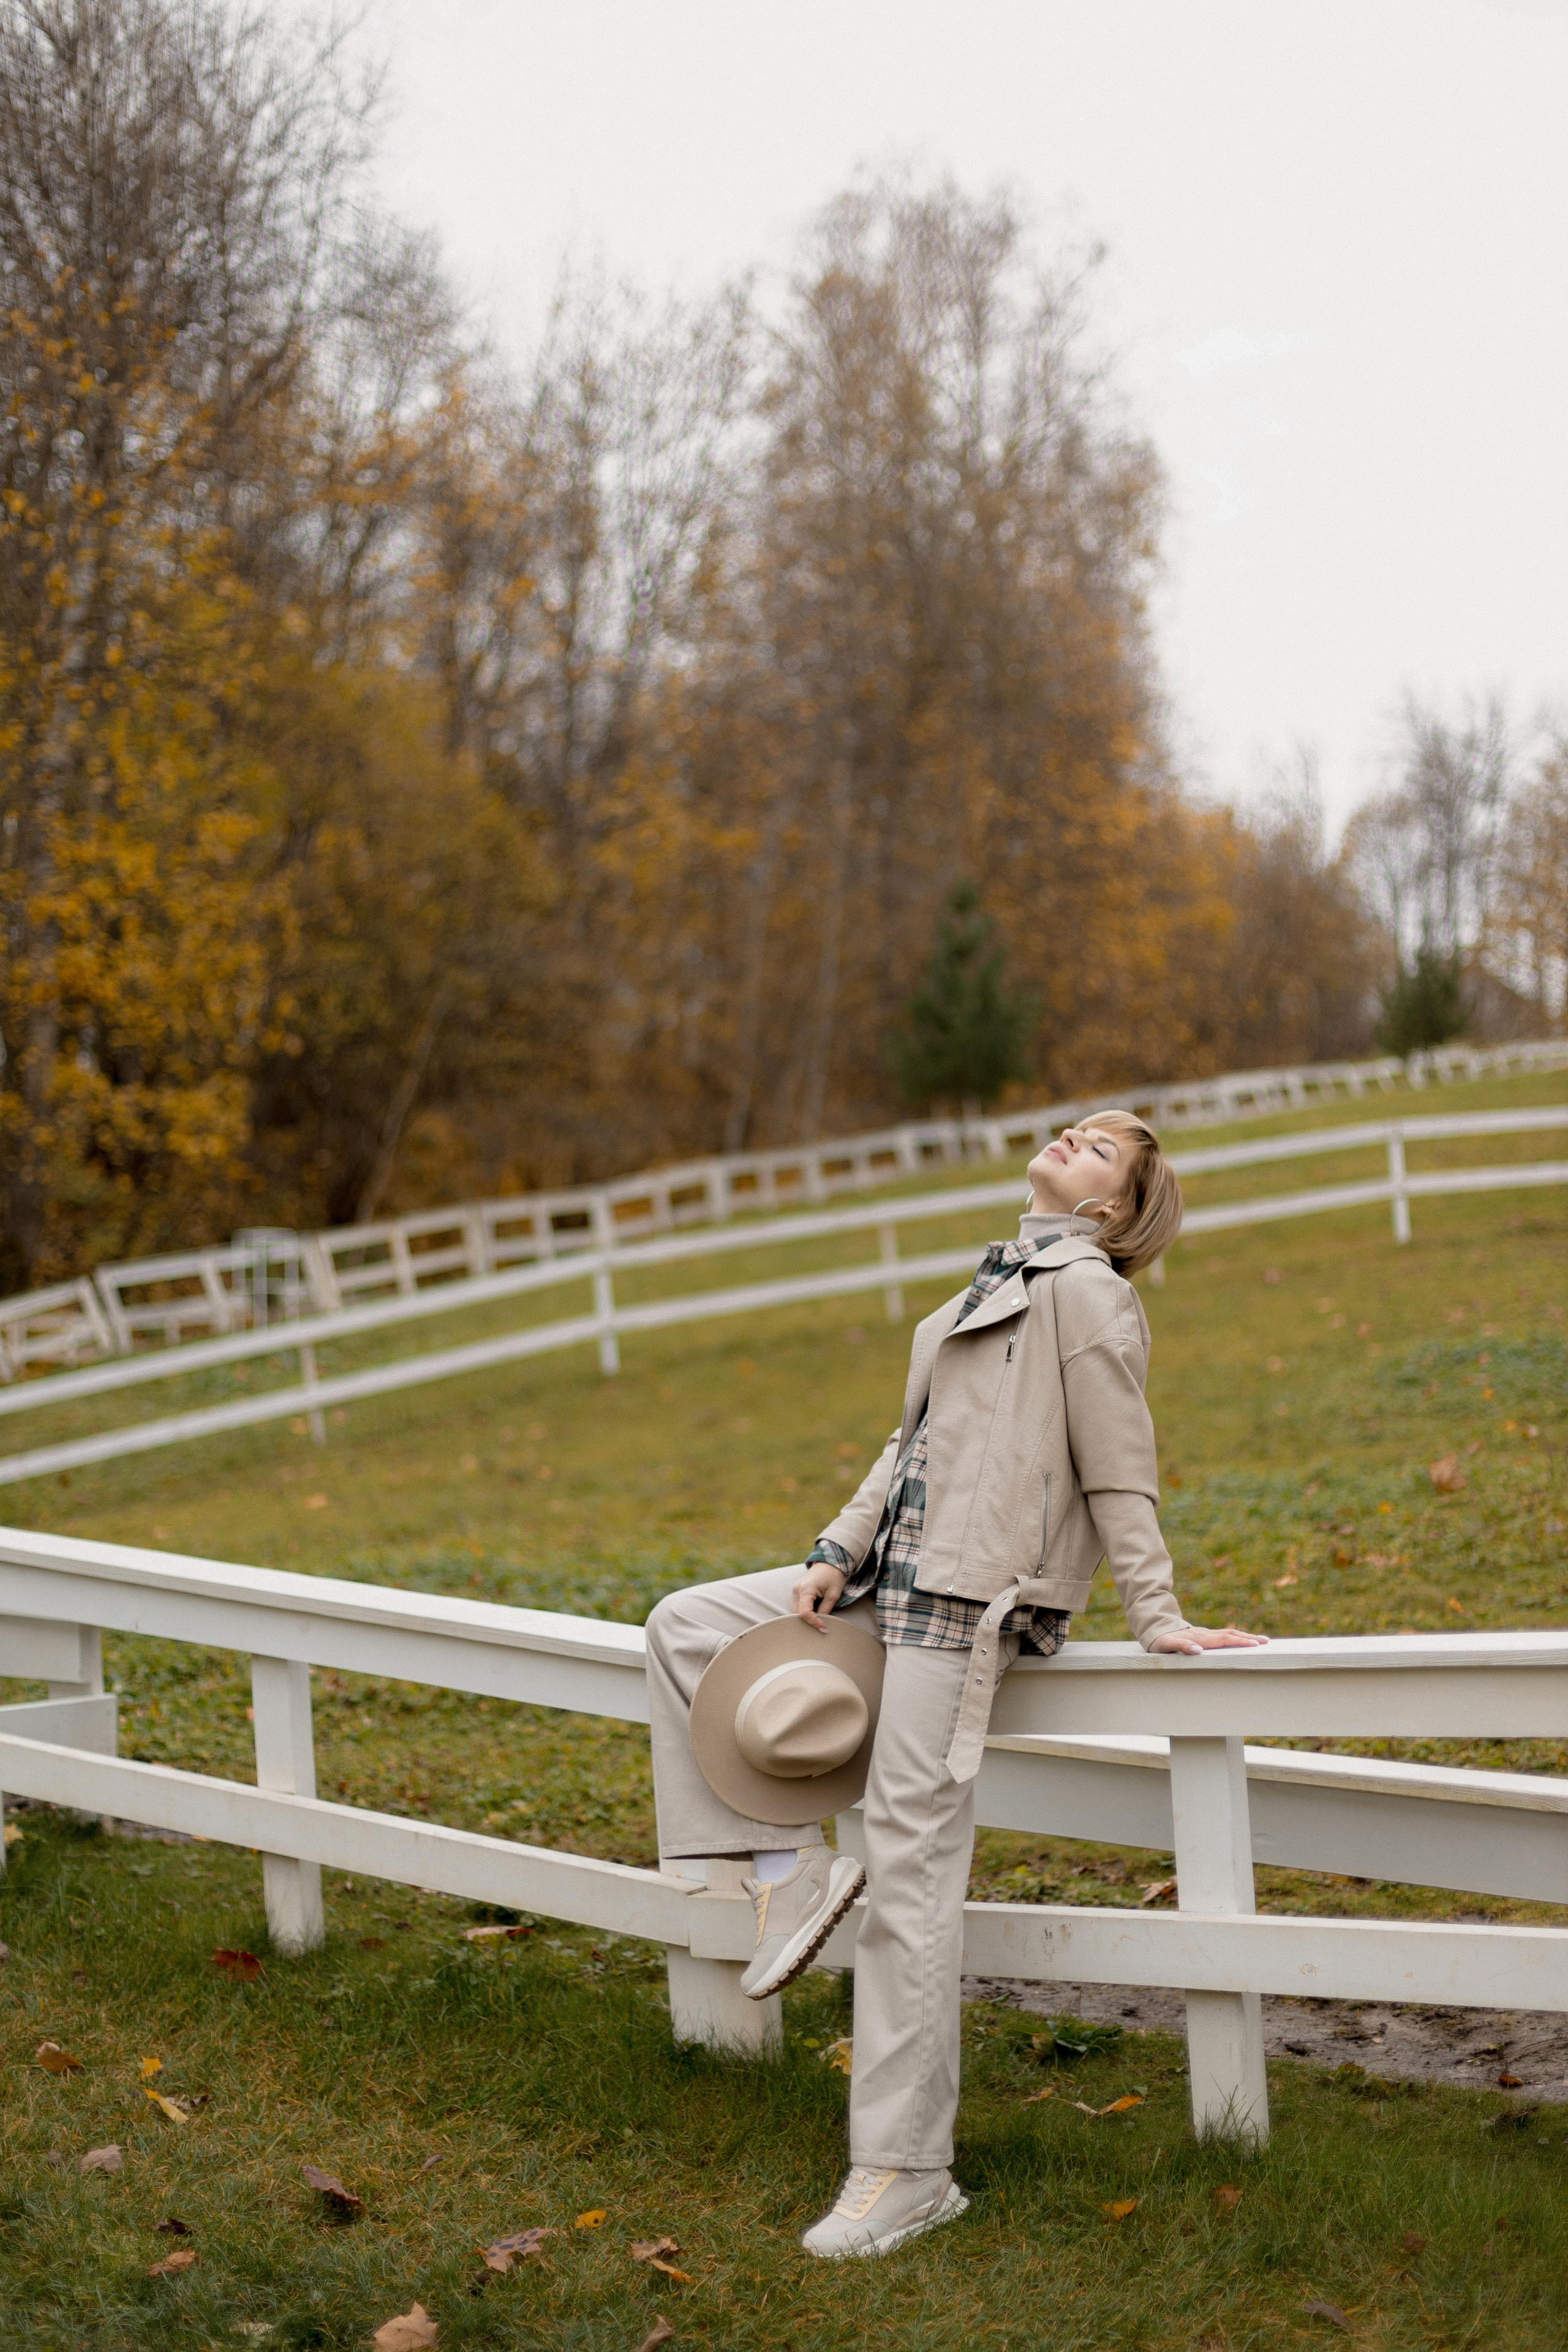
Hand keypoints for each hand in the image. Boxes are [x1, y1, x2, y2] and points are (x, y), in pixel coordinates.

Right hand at [792, 1561, 845, 1631]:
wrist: (830, 1563)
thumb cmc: (833, 1576)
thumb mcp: (833, 1595)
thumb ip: (825, 1610)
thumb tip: (820, 1625)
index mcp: (806, 1589)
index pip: (804, 1613)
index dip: (814, 1623)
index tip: (824, 1628)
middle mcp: (796, 1590)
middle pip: (797, 1614)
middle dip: (808, 1622)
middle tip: (822, 1626)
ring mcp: (795, 1590)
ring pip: (795, 1612)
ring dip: (806, 1618)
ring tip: (820, 1619)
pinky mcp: (796, 1591)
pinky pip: (797, 1607)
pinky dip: (805, 1612)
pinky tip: (815, 1612)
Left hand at [1148, 1623, 1267, 1655]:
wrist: (1156, 1629)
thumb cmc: (1160, 1641)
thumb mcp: (1166, 1646)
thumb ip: (1181, 1647)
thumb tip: (1198, 1651)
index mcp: (1200, 1638)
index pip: (1224, 1640)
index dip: (1239, 1642)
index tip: (1255, 1645)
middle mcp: (1205, 1634)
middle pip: (1231, 1635)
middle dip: (1249, 1638)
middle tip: (1266, 1642)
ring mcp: (1206, 1633)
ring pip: (1229, 1633)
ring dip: (1245, 1636)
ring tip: (1261, 1640)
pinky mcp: (1205, 1635)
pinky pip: (1224, 1635)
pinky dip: (1237, 1637)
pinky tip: (1243, 1640)